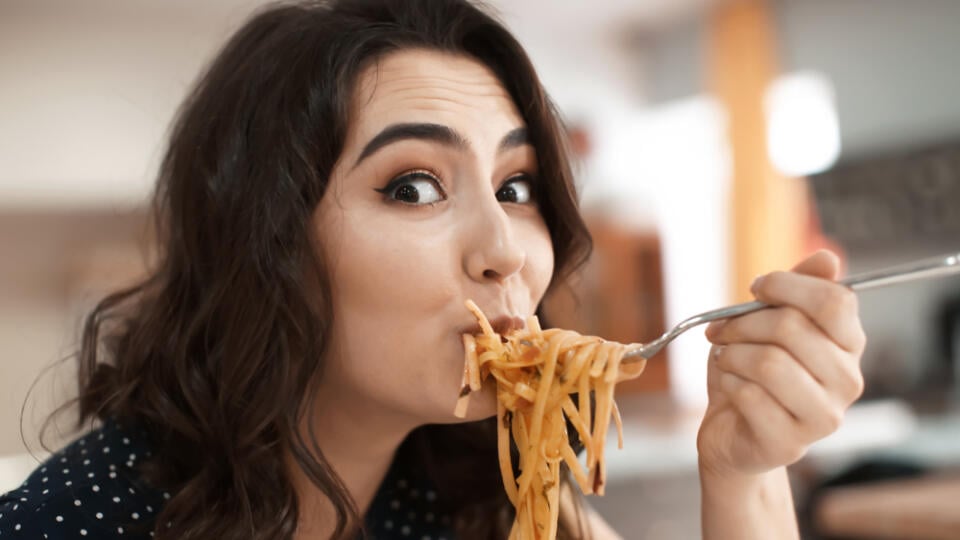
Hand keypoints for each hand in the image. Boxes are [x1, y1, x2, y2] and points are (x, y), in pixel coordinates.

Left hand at [697, 250, 865, 477]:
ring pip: (769, 363)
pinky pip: (750, 395)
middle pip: (793, 328)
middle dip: (743, 323)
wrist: (732, 431)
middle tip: (722, 330)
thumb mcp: (769, 322)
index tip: (757, 289)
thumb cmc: (752, 370)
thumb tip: (828, 259)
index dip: (787, 286)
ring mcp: (824, 417)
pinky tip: (729, 385)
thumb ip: (798, 289)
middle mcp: (848, 382)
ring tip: (725, 358)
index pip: (836, 302)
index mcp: (850, 345)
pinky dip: (728, 382)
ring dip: (732, 354)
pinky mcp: (791, 443)